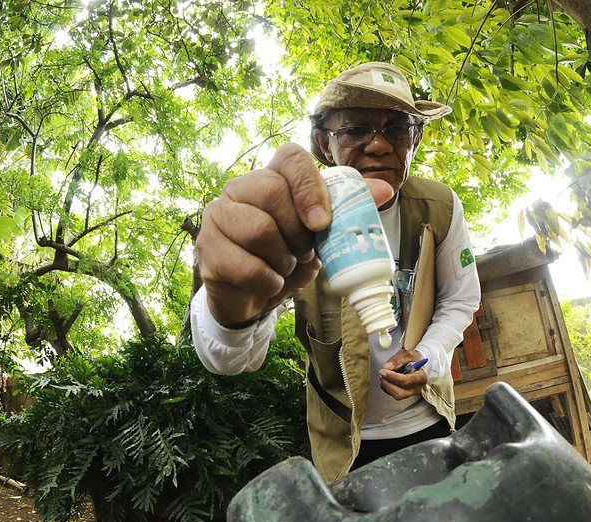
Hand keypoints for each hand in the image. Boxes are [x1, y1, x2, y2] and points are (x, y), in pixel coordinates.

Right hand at [196, 144, 393, 326]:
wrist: (255, 294)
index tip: (322, 223)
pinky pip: (245, 265)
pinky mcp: (207, 248)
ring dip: (284, 260)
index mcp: (272, 175)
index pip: (290, 157)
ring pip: (258, 230)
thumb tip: (383, 189)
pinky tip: (270, 284)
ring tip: (286, 268)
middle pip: (273, 193)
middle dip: (298, 234)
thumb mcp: (321, 233)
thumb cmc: (289, 255)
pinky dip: (268, 282)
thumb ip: (348, 208)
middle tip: (305, 254)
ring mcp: (218, 215)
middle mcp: (240, 187)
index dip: (309, 186)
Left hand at [378, 348, 427, 399]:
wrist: (416, 363)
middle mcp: (417, 388)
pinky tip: (386, 377)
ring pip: (395, 395)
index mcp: (421, 377)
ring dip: (386, 384)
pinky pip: (391, 393)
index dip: (393, 377)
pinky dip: (386, 386)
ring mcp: (410, 393)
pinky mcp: (403, 393)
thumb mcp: (407, 354)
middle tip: (381, 372)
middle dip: (388, 384)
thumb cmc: (413, 358)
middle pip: (400, 393)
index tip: (384, 371)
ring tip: (383, 373)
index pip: (407, 381)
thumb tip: (387, 367)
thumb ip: (397, 360)